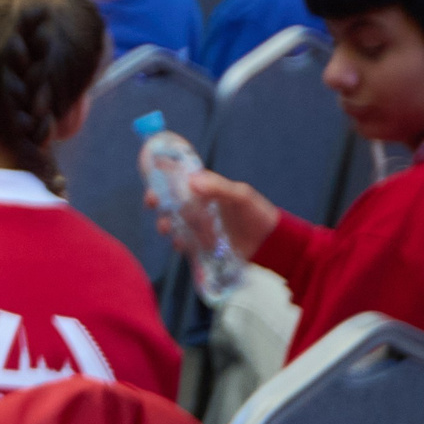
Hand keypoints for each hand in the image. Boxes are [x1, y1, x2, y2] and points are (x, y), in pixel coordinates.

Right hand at [148, 166, 279, 261]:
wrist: (271, 244)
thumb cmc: (258, 214)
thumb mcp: (242, 196)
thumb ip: (219, 187)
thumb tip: (192, 180)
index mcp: (206, 190)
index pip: (178, 181)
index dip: (162, 178)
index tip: (152, 178)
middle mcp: (198, 207)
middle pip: (169, 202)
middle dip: (157, 202)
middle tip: (152, 202)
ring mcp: (198, 226)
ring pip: (173, 222)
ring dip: (165, 223)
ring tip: (167, 227)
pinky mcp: (200, 245)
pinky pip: (183, 243)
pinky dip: (179, 243)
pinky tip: (181, 244)